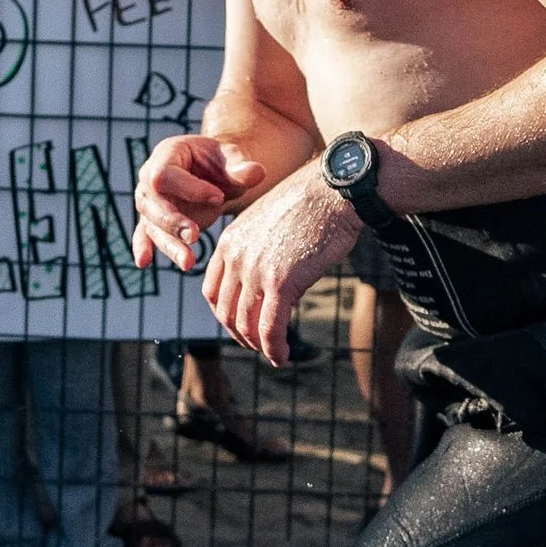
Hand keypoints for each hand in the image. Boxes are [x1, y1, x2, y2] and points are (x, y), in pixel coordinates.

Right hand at [131, 134, 264, 273]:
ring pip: (151, 225)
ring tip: (189, 262)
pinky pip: (144, 235)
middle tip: (195, 235)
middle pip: (152, 202)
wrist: (216, 174)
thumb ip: (241, 168)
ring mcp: (150, 202)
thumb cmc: (222, 163)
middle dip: (173, 221)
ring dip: (169, 244)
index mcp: (167, 154)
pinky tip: (143, 262)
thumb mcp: (232, 159)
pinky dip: (143, 247)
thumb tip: (257, 172)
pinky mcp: (153, 222)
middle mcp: (150, 178)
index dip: (189, 189)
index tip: (219, 198)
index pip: (166, 175)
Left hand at [200, 164, 362, 365]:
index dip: (224, 315)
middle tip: (256, 345)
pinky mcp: (281, 282)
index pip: (212, 291)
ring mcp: (256, 270)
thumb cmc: (309, 205)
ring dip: (257, 346)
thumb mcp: (268, 224)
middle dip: (239, 335)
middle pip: (225, 312)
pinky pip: (269, 328)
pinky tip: (281, 356)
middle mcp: (236, 257)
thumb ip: (256, 251)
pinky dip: (273, 348)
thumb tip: (265, 282)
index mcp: (229, 242)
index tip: (240, 325)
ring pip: (246, 324)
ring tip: (272, 353)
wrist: (333, 190)